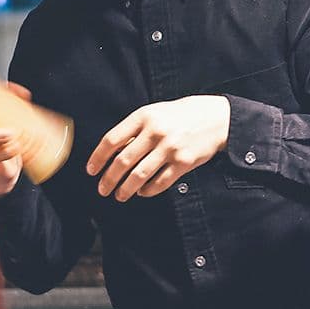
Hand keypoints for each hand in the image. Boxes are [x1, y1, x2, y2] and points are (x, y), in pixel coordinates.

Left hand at [89, 95, 230, 200]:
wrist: (217, 118)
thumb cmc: (183, 115)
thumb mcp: (156, 112)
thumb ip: (136, 129)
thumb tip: (114, 153)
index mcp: (144, 116)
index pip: (112, 140)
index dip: (98, 158)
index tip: (91, 170)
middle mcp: (155, 131)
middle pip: (122, 161)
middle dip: (109, 179)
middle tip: (102, 189)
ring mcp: (170, 148)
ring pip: (139, 175)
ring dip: (125, 189)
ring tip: (120, 195)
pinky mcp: (183, 162)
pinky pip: (160, 182)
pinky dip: (148, 191)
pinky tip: (142, 192)